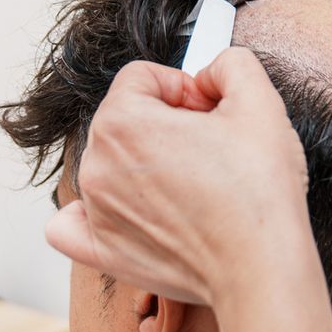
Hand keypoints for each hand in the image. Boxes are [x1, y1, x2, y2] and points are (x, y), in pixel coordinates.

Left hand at [46, 48, 313, 306]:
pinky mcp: (102, 251)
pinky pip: (70, 224)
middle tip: (208, 146)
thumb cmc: (258, 193)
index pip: (141, 77)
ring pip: (108, 165)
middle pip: (122, 119)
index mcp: (122, 121)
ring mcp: (95, 211)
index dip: (182, 87)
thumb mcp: (259, 101)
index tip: (209, 111)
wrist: (261, 267)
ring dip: (143, 166)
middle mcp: (97, 165)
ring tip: (192, 184)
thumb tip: (210, 75)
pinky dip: (90, 214)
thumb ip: (230, 64)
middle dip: (163, 123)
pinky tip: (125, 210)